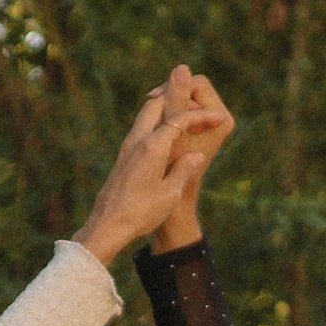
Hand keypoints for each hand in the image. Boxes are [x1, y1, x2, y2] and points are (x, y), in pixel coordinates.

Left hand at [73, 79, 224, 266]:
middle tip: (198, 112)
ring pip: (147, 113)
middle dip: (180, 101)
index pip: (180, 118)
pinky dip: (157, 124)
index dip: (201, 116)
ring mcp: (128, 146)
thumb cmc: (140, 213)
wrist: (107, 225)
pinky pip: (142, 128)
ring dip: (167, 111)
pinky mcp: (124, 155)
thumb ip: (184, 170)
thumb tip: (196, 155)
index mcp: (153, 146)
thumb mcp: (170, 194)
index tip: (218, 118)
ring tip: (185, 123)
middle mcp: (138, 139)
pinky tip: (168, 139)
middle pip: (159, 103)